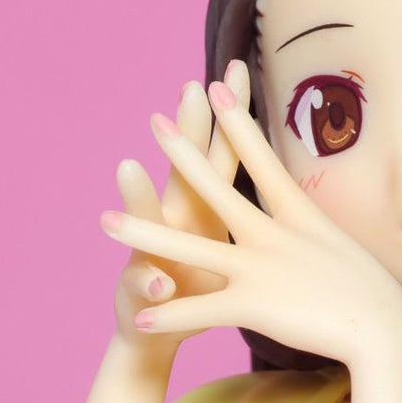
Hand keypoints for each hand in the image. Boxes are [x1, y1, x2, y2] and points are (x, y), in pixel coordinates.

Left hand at [99, 79, 401, 372]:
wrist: (384, 331)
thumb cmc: (373, 296)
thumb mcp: (341, 250)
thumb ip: (316, 236)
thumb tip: (315, 227)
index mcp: (296, 217)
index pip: (261, 158)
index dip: (235, 121)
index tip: (216, 83)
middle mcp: (271, 235)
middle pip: (215, 188)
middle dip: (182, 153)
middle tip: (153, 120)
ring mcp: (259, 269)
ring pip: (187, 247)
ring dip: (143, 234)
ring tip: (103, 221)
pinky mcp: (253, 306)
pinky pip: (200, 310)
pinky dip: (169, 315)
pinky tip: (140, 316)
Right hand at [110, 64, 250, 351]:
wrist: (156, 334)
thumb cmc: (200, 289)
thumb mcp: (230, 253)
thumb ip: (246, 216)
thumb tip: (272, 182)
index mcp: (206, 212)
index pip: (222, 157)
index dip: (230, 117)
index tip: (237, 68)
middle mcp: (177, 223)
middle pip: (183, 171)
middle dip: (186, 132)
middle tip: (189, 92)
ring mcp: (153, 252)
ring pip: (148, 220)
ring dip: (138, 195)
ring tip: (128, 166)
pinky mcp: (140, 292)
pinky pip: (146, 286)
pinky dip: (152, 284)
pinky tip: (156, 281)